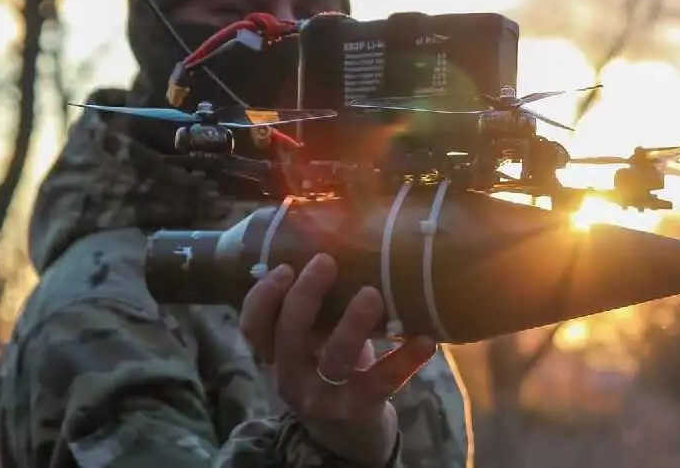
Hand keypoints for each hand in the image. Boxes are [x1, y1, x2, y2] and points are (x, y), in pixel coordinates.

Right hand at [240, 253, 436, 466]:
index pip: (252, 326)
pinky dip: (405, 359)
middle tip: (327, 261)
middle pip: (289, 334)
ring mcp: (324, 397)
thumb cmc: (332, 371)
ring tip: (372, 294)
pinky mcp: (359, 409)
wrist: (351, 438)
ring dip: (353, 323)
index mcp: (277, 356)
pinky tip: (427, 340)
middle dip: (306, 295)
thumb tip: (340, 240)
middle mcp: (292, 377)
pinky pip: (381, 381)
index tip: (284, 266)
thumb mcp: (314, 345)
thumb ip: (316, 311)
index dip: (263, 297)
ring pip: (334, 357)